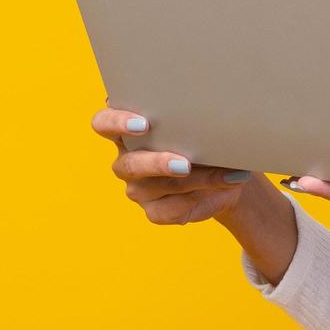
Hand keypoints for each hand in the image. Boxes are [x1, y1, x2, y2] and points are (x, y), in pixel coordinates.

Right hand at [92, 101, 259, 225]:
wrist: (225, 173)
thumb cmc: (208, 138)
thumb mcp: (203, 125)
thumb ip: (197, 119)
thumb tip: (214, 118)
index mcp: (129, 129)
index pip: (104, 123)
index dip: (116, 123)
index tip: (144, 124)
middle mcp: (127, 160)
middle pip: (129, 164)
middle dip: (157, 163)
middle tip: (185, 164)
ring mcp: (138, 189)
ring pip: (156, 188)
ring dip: (194, 181)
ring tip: (224, 175)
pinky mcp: (154, 211)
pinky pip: (170, 210)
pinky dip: (200, 199)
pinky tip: (223, 188)